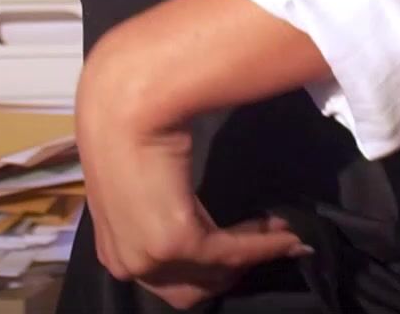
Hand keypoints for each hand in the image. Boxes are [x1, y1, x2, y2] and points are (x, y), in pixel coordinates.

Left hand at [77, 35, 310, 308]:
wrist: (124, 107)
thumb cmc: (126, 130)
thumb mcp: (138, 183)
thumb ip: (159, 208)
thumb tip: (186, 213)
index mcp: (112, 250)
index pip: (169, 280)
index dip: (210, 270)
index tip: (244, 247)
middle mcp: (126, 264)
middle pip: (192, 291)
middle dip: (232, 271)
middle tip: (266, 242)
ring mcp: (149, 257)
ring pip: (215, 276)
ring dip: (254, 255)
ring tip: (282, 232)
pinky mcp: (176, 243)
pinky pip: (231, 253)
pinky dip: (264, 246)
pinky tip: (287, 234)